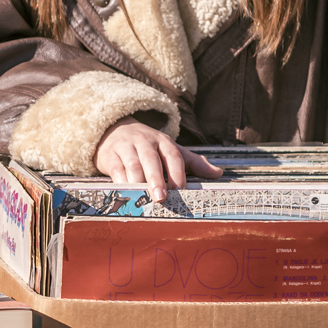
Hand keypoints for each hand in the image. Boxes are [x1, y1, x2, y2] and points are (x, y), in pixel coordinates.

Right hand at [94, 118, 221, 199]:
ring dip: (138, 181)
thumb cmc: (147, 146)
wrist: (114, 130)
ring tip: (143, 197)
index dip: (177, 173)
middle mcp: (144, 141)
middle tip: (161, 197)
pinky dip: (120, 182)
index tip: (181, 189)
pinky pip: (115, 169)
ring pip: (132, 164)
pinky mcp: (109, 156)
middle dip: (156, 179)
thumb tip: (218, 173)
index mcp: (163, 141)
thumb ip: (193, 162)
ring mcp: (126, 147)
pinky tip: (126, 192)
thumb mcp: (170, 150)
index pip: (173, 155)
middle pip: (151, 159)